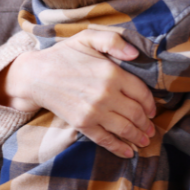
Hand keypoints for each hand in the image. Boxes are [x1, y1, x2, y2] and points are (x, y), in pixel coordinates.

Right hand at [4, 30, 156, 157]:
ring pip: (124, 128)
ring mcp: (94, 111)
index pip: (142, 92)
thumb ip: (114, 40)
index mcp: (112, 74)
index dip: (151, 103)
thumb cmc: (65, 55)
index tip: (154, 110)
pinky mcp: (82, 124)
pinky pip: (105, 139)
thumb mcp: (89, 37)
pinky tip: (129, 152)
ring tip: (145, 140)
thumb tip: (136, 54)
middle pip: (136, 113)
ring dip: (138, 136)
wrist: (35, 75)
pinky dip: (119, 148)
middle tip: (152, 129)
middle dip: (147, 123)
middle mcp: (106, 94)